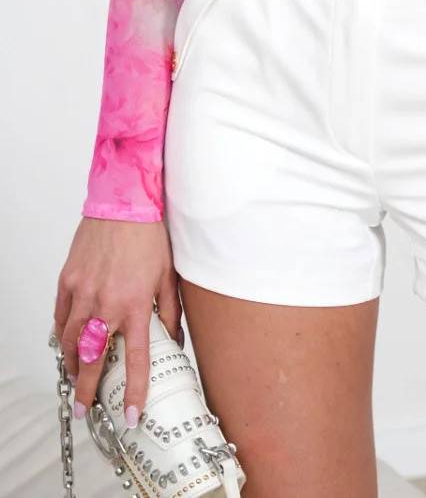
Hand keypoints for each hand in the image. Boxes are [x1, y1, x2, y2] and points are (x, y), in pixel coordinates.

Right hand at [53, 216, 182, 427]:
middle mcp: (105, 303)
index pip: (134, 359)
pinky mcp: (67, 281)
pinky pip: (61, 317)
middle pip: (92, 359)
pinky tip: (69, 340)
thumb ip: (170, 312)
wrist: (124, 203)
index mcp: (135, 305)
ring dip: (73, 363)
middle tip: (85, 408)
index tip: (130, 412)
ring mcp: (82, 293)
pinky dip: (63, 333)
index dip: (133, 390)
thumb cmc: (148, 236)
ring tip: (76, 375)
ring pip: (71, 341)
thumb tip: (174, 341)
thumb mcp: (168, 276)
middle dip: (87, 389)